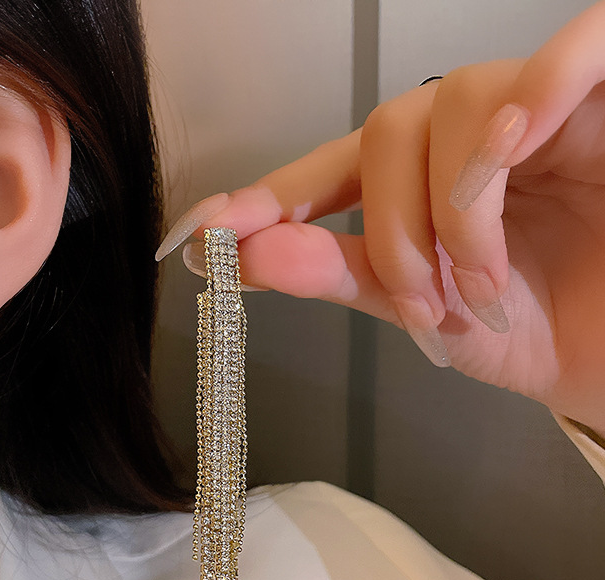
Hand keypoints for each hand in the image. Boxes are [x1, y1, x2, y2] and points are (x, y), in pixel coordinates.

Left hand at [156, 1, 604, 437]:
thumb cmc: (536, 331)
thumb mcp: (429, 313)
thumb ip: (346, 277)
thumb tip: (252, 259)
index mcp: (419, 187)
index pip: (332, 171)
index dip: (269, 197)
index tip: (206, 233)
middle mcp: (468, 139)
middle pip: (389, 131)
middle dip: (392, 230)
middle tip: (425, 304)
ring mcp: (537, 112)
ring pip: (457, 104)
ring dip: (458, 209)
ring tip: (484, 286)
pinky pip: (574, 53)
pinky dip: (539, 93)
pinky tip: (518, 151)